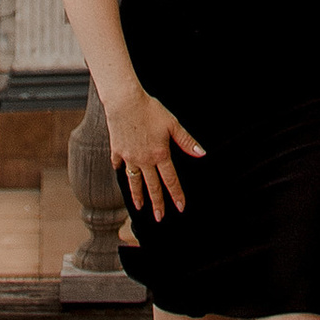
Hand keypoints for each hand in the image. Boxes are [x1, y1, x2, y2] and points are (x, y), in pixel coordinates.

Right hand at [107, 85, 205, 220]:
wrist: (124, 102)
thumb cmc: (150, 110)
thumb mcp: (172, 124)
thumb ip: (187, 141)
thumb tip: (202, 154)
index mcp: (159, 154)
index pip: (170, 180)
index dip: (176, 194)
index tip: (180, 207)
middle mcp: (144, 160)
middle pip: (152, 186)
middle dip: (157, 203)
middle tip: (159, 217)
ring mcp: (129, 157)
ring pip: (134, 181)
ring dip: (138, 195)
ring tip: (140, 207)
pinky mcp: (117, 150)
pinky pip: (119, 164)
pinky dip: (121, 170)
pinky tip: (122, 174)